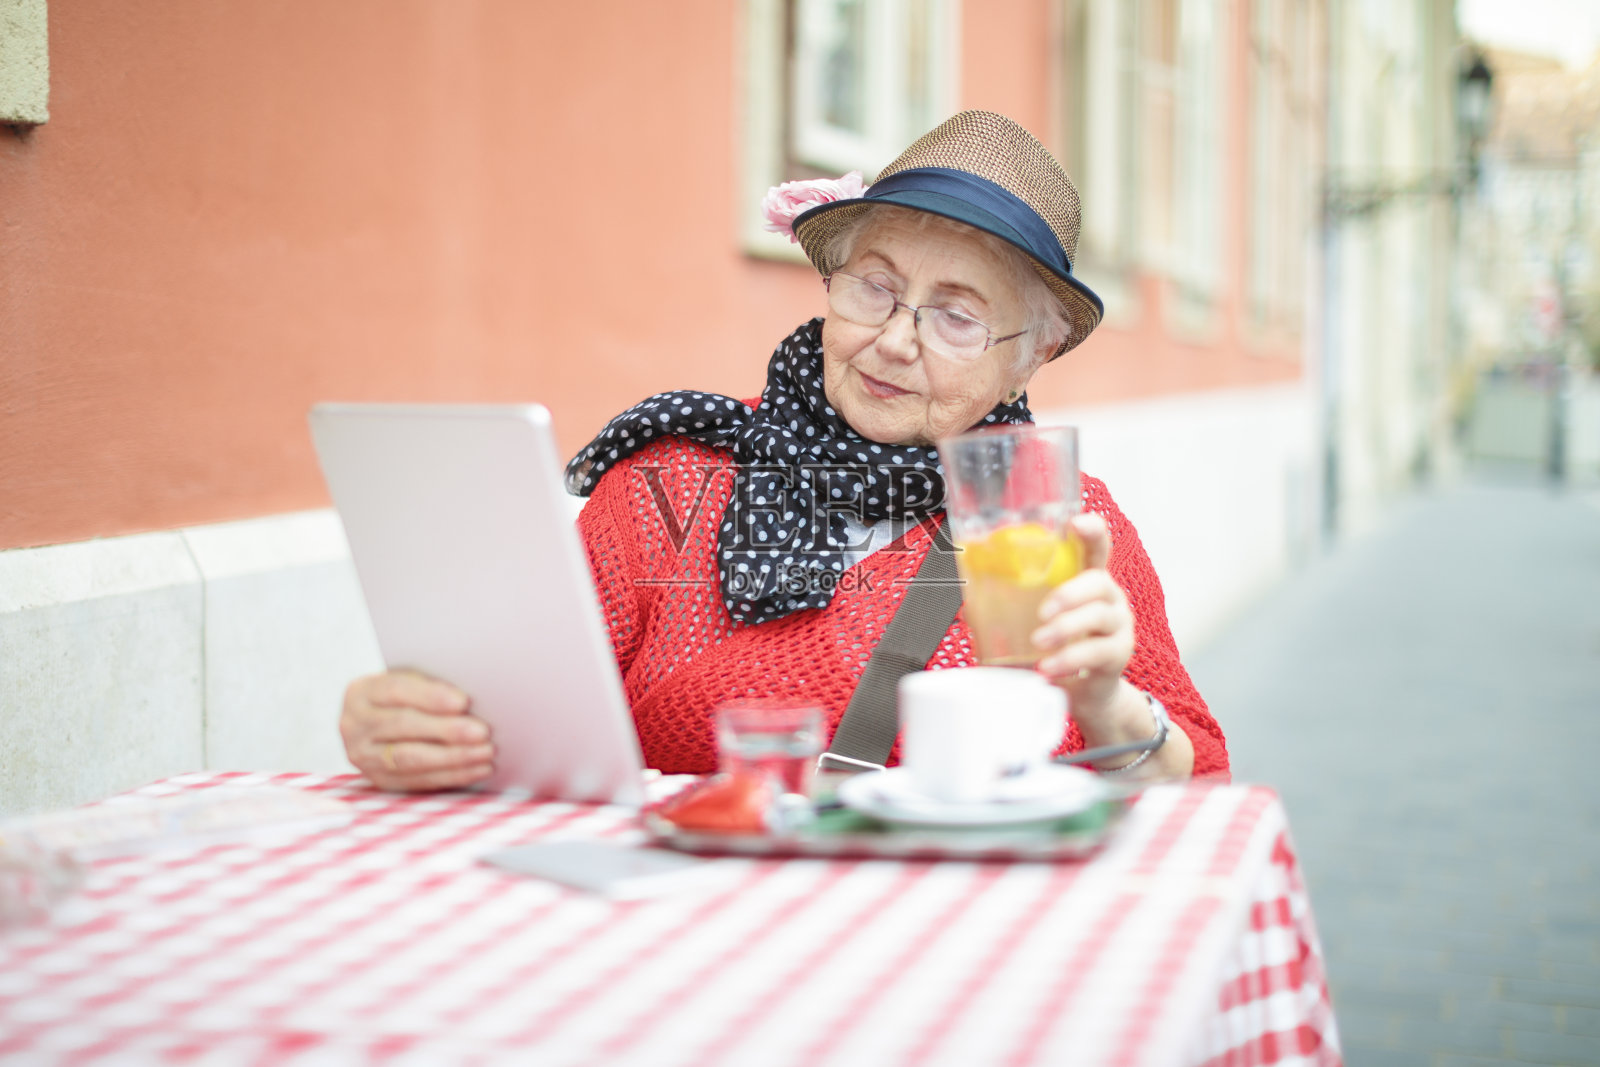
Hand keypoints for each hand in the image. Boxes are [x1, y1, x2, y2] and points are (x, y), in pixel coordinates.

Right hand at [340, 670, 495, 791]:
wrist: (378, 722)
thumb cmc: (406, 696)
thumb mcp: (410, 680)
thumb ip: (432, 685)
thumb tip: (471, 699)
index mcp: (362, 692)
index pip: (396, 691)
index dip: (431, 696)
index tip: (464, 702)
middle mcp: (354, 725)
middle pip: (404, 726)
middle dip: (447, 730)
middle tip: (482, 732)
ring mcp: (363, 756)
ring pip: (410, 759)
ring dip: (454, 757)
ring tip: (486, 752)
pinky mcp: (380, 781)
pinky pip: (419, 781)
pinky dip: (452, 776)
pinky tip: (478, 769)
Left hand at [1029, 512, 1134, 730]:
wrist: (1081, 689)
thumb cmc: (1056, 643)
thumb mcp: (1035, 618)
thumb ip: (1010, 601)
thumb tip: (969, 591)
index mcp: (1086, 579)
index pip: (1096, 546)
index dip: (1091, 531)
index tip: (1075, 523)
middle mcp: (1108, 597)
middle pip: (1099, 581)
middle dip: (1069, 593)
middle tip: (1042, 612)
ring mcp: (1118, 625)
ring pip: (1099, 617)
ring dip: (1065, 628)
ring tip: (1039, 642)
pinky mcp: (1118, 654)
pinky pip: (1098, 652)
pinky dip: (1069, 660)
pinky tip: (1049, 668)